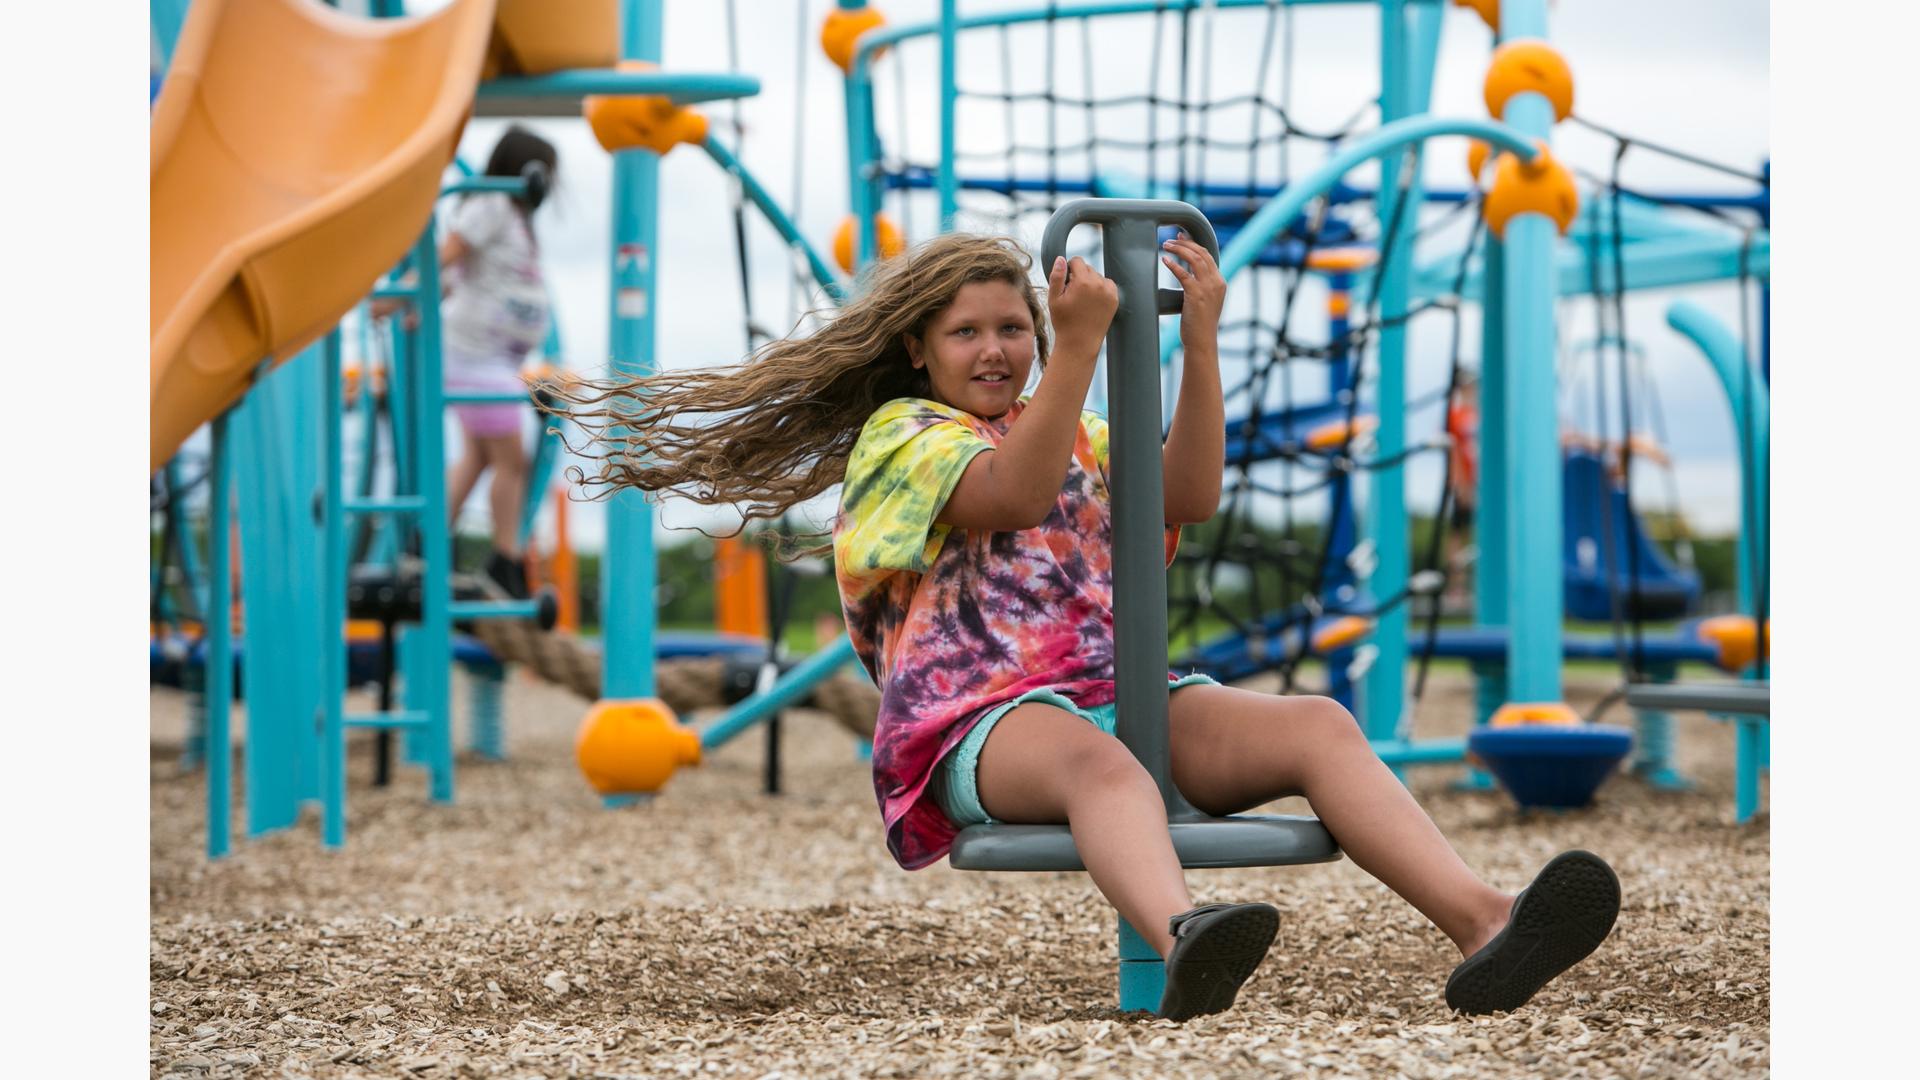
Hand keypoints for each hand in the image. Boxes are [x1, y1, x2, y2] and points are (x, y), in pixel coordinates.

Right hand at [1046, 255, 1117, 363]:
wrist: (1080, 343)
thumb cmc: (1064, 322)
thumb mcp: (1054, 299)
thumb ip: (1056, 276)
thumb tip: (1061, 259)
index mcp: (1082, 282)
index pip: (1077, 261)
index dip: (1069, 270)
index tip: (1066, 283)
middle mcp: (1098, 284)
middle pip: (1088, 268)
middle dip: (1079, 277)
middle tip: (1073, 295)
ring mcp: (1109, 292)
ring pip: (1098, 276)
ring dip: (1090, 283)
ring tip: (1083, 301)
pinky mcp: (1115, 299)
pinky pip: (1107, 285)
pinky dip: (1101, 289)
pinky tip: (1092, 302)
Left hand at [1163, 233, 1224, 347]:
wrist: (1202, 341)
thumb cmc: (1200, 325)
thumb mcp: (1205, 302)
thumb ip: (1201, 288)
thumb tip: (1188, 277)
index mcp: (1220, 282)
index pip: (1208, 256)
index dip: (1194, 245)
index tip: (1182, 238)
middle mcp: (1216, 282)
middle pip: (1201, 253)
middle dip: (1185, 243)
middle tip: (1171, 239)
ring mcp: (1207, 288)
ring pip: (1193, 259)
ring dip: (1178, 249)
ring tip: (1166, 245)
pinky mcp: (1196, 294)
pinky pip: (1183, 273)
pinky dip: (1173, 264)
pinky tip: (1164, 260)